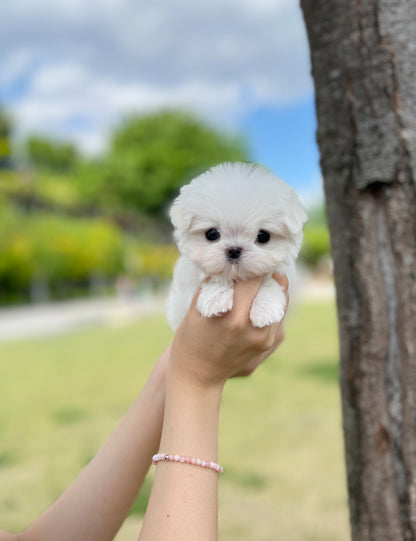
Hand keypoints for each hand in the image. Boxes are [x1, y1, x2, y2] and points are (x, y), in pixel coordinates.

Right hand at [169, 274, 287, 389]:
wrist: (197, 377)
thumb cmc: (190, 340)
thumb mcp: (196, 309)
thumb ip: (215, 284)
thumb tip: (229, 264)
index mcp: (234, 317)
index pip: (252, 278)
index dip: (250, 265)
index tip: (247, 258)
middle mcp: (254, 328)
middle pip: (272, 287)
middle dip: (264, 274)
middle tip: (257, 266)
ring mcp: (265, 339)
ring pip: (280, 301)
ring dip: (272, 288)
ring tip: (261, 281)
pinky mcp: (269, 346)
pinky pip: (278, 317)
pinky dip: (272, 305)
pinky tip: (259, 301)